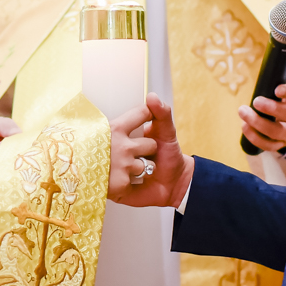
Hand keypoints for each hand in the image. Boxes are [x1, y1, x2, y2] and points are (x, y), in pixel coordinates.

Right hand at [109, 93, 193, 208]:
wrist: (173, 182)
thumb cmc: (167, 154)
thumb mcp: (165, 131)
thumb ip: (161, 112)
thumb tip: (152, 96)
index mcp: (119, 131)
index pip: (122, 123)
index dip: (134, 128)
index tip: (142, 133)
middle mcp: (112, 149)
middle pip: (132, 146)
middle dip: (146, 151)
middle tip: (146, 155)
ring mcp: (112, 169)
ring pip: (132, 165)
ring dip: (143, 170)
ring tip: (142, 171)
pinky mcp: (116, 189)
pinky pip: (127, 183)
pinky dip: (136, 184)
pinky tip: (138, 183)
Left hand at [238, 75, 285, 154]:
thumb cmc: (284, 93)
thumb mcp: (284, 80)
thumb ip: (277, 75)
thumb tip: (268, 68)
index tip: (277, 89)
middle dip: (273, 109)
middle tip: (255, 101)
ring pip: (278, 132)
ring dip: (258, 123)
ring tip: (242, 111)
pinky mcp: (282, 142)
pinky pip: (269, 145)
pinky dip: (255, 138)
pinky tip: (244, 126)